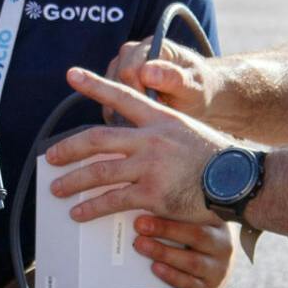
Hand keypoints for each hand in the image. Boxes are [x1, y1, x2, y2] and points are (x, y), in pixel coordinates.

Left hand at [45, 67, 235, 225]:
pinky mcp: (152, 194)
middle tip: (51, 156)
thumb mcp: (188, 131)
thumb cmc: (216, 159)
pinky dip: (91, 207)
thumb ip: (161, 131)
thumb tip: (138, 139)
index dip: (95, 84)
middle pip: (98, 138)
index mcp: (160, 119)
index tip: (72, 75)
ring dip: (73, 181)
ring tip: (57, 189)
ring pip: (99, 171)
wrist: (237, 181)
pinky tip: (78, 212)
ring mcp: (149, 166)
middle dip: (69, 147)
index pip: (122, 96)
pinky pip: (112, 200)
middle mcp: (150, 139)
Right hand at [106, 37, 218, 121]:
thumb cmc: (198, 89)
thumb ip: (173, 78)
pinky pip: (106, 102)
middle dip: (131, 102)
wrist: (197, 97)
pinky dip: (118, 116)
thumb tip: (147, 72)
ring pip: (107, 92)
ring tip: (145, 122)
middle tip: (151, 117)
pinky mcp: (113, 84)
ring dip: (123, 111)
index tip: (157, 109)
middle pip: (115, 80)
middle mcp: (132, 52)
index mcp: (154, 45)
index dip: (139, 93)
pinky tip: (136, 125)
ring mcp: (120, 66)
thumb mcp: (193, 86)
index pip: (130, 69)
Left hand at [134, 215, 233, 287]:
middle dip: (166, 229)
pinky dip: (171, 275)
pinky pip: (189, 284)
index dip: (176, 211)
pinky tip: (155, 268)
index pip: (200, 215)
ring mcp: (216, 272)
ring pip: (193, 261)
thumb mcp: (189, 230)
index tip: (153, 204)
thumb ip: (172, 218)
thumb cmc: (192, 249)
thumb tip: (140, 209)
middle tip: (140, 225)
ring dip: (164, 252)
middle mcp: (222, 248)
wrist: (204, 281)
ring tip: (141, 245)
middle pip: (197, 236)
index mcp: (218, 226)